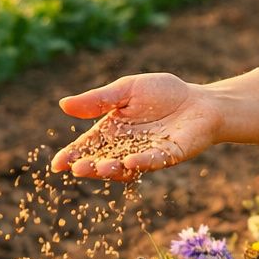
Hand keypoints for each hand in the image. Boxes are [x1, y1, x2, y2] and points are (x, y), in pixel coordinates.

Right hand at [51, 73, 221, 181]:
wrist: (201, 101)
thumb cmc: (164, 93)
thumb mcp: (126, 90)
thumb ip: (98, 100)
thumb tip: (62, 104)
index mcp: (113, 130)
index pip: (88, 146)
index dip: (72, 156)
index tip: (57, 165)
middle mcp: (127, 147)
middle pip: (102, 160)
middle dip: (90, 166)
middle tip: (78, 168)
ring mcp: (147, 154)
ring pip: (125, 166)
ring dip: (112, 169)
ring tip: (101, 166)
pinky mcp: (169, 156)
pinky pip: (152, 161)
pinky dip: (141, 162)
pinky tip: (130, 161)